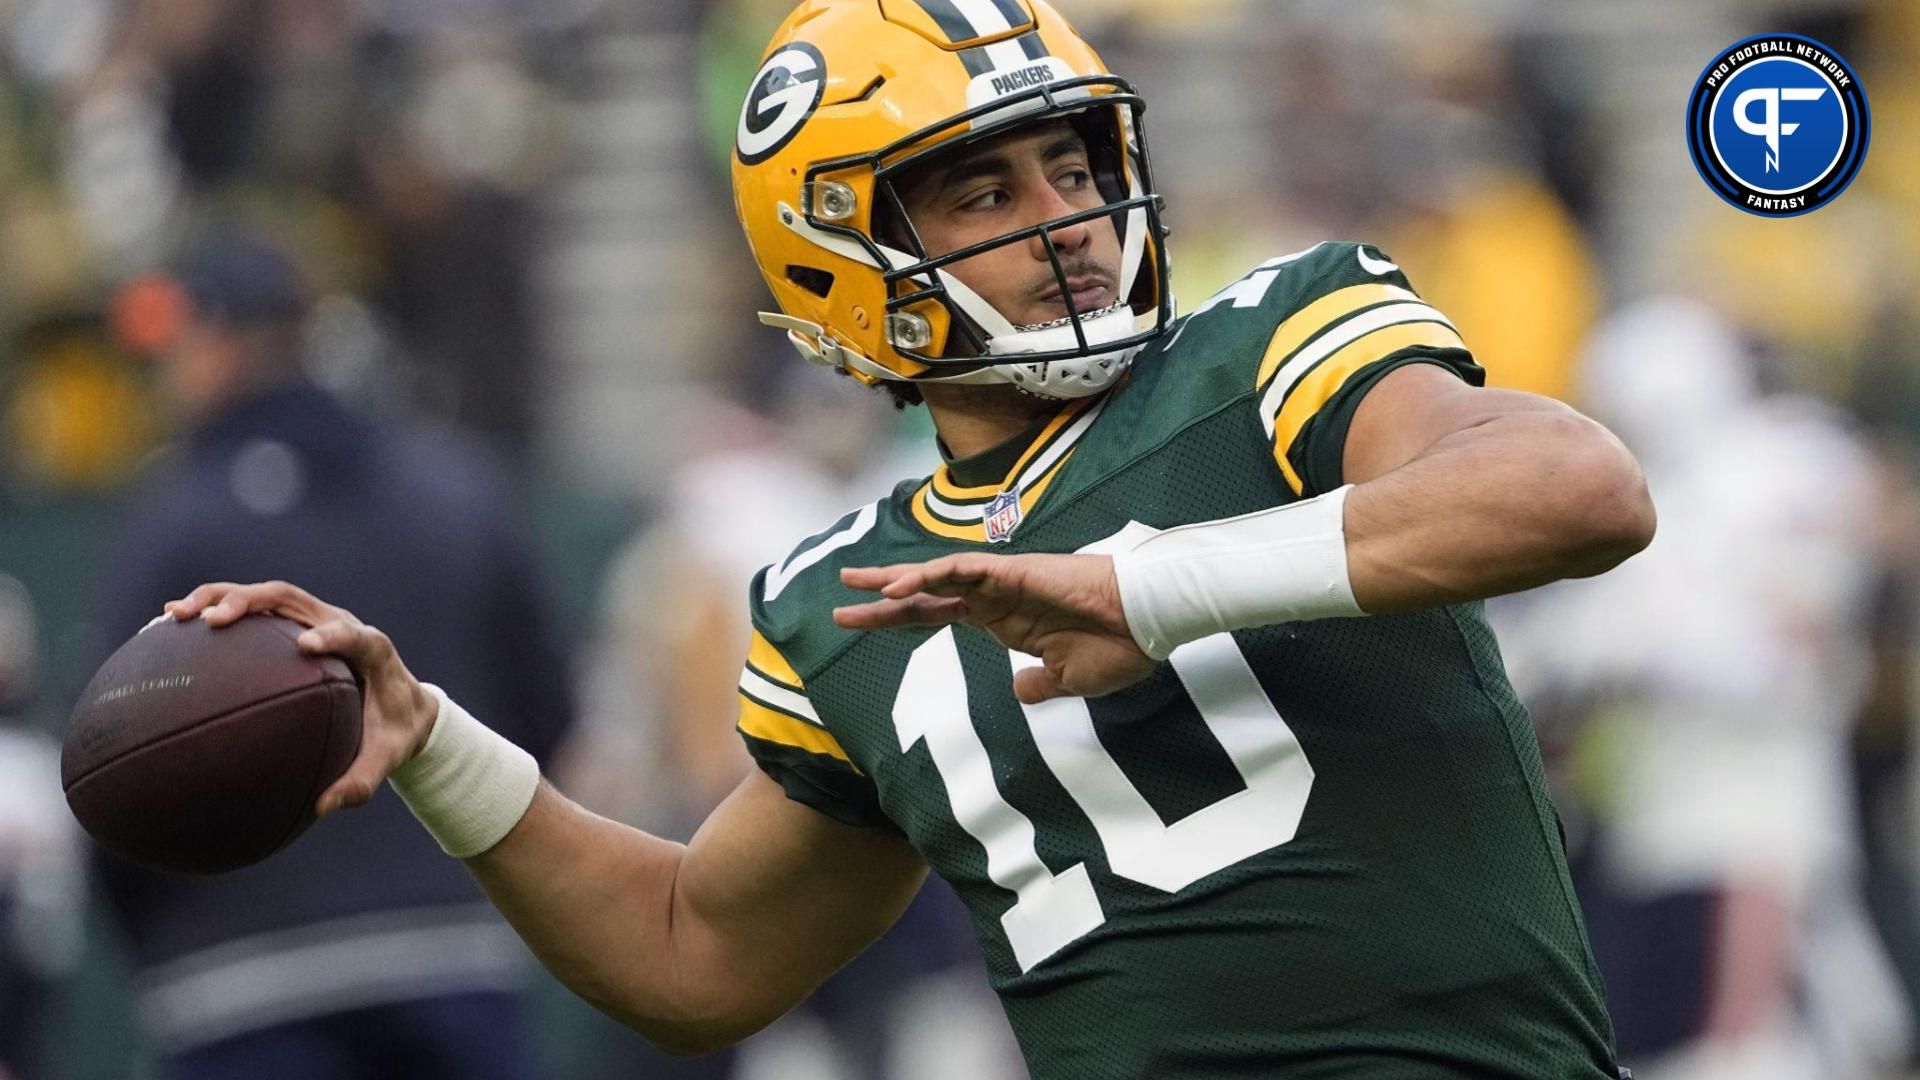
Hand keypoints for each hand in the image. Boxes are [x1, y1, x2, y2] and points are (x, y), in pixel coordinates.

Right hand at [164, 581, 437, 817]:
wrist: (404, 704)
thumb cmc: (394, 731)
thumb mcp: (387, 758)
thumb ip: (361, 781)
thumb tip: (323, 807)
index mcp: (372, 650)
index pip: (354, 634)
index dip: (332, 634)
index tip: (305, 646)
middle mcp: (338, 623)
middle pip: (291, 598)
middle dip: (249, 601)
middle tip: (210, 620)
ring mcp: (313, 619)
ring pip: (264, 597)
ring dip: (218, 599)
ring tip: (173, 617)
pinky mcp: (292, 624)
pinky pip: (251, 612)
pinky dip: (211, 612)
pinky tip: (167, 630)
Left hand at [833, 553, 1155, 702]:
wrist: (1148, 622)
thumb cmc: (1116, 647)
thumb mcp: (1067, 679)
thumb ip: (1038, 684)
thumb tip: (1019, 690)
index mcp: (1002, 621)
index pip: (937, 616)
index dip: (897, 618)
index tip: (860, 622)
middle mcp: (994, 598)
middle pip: (925, 593)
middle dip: (881, 596)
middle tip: (840, 598)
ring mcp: (1002, 583)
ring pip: (936, 575)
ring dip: (895, 580)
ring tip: (855, 584)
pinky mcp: (1014, 571)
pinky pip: (963, 569)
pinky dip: (930, 574)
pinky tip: (901, 586)